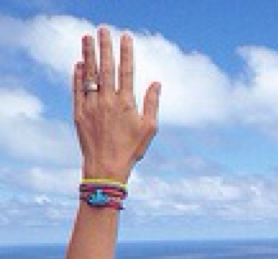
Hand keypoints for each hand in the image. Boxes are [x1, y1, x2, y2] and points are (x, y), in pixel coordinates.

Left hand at [73, 27, 159, 182]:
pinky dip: (78, 75)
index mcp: (126, 103)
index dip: (126, 52)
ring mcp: (91, 105)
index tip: (126, 37)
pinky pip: (78, 89)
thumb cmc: (131, 150)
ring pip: (90, 74)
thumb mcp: (149, 129)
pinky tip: (79, 64)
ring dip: (89, 54)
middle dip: (105, 46)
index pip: (126, 71)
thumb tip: (156, 83)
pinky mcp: (79, 113)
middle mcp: (107, 100)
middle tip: (103, 29)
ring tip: (88, 38)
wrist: (106, 167)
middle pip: (106, 67)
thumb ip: (152, 104)